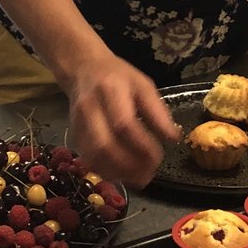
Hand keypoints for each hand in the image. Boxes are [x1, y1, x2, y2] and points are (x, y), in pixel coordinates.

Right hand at [62, 52, 181, 188]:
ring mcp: (78, 123)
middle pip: (104, 145)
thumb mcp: (143, 85)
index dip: (142, 145)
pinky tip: (123, 174)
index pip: (124, 124)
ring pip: (94, 157)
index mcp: (111, 90)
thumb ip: (157, 111)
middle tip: (149, 173)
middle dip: (129, 165)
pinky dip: (107, 172)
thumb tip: (173, 138)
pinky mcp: (74, 136)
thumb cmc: (118, 77)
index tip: (159, 156)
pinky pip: (89, 160)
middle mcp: (90, 108)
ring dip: (118, 173)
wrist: (83, 69)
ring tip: (139, 178)